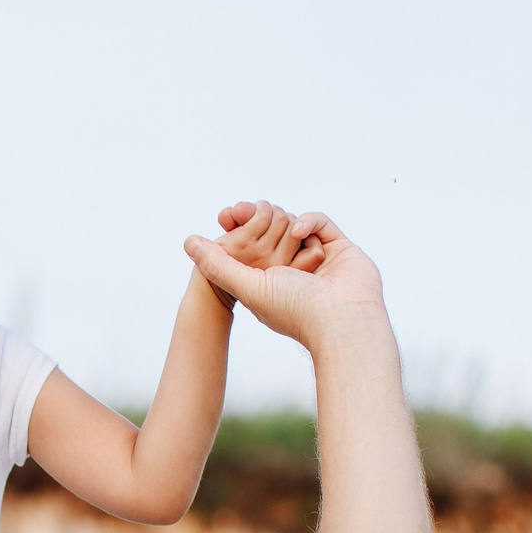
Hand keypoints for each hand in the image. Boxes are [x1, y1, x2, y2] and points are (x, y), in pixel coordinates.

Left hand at [185, 208, 384, 348]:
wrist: (342, 320)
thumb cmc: (295, 310)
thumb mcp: (247, 287)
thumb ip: (218, 266)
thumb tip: (189, 242)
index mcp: (269, 281)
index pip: (250, 247)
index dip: (238, 230)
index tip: (227, 216)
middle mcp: (293, 270)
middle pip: (272, 232)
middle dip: (260, 222)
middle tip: (243, 212)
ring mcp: (317, 259)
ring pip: (295, 225)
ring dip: (285, 225)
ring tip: (284, 236)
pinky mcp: (340, 248)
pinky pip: (320, 223)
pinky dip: (308, 221)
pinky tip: (298, 233)